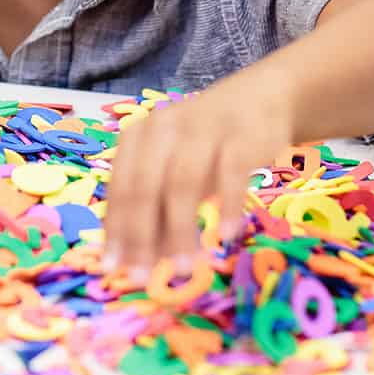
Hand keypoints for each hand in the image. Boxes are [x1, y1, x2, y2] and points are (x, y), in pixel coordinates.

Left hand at [103, 76, 291, 272]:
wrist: (260, 98)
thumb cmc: (205, 145)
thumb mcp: (175, 171)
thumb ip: (156, 208)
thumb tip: (139, 261)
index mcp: (136, 136)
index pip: (119, 187)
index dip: (115, 229)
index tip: (113, 268)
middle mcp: (162, 129)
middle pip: (143, 186)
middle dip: (140, 235)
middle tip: (142, 277)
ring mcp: (201, 130)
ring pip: (182, 183)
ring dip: (180, 229)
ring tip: (184, 269)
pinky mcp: (240, 135)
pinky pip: (230, 172)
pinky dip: (226, 205)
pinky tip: (225, 236)